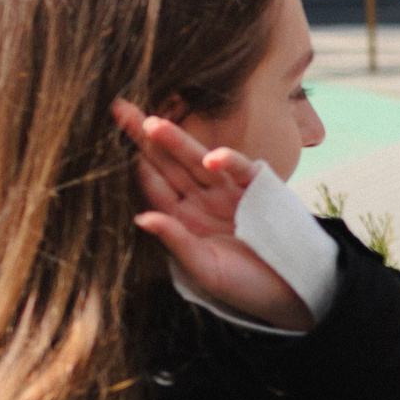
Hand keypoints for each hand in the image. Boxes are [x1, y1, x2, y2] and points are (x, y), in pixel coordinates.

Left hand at [114, 98, 310, 330]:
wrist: (292, 290)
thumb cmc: (244, 286)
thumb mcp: (203, 270)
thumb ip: (176, 242)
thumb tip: (141, 218)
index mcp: (183, 218)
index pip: (153, 183)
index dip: (135, 161)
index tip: (107, 139)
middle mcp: (202, 200)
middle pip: (169, 162)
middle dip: (147, 136)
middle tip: (121, 109)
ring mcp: (228, 193)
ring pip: (197, 160)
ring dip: (177, 141)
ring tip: (154, 123)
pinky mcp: (257, 190)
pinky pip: (240, 170)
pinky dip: (228, 161)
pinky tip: (212, 157)